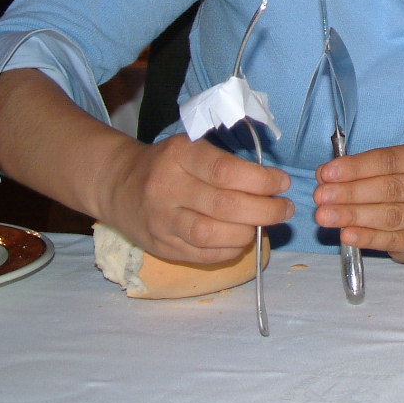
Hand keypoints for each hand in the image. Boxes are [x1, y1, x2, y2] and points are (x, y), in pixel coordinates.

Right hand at [0, 68, 292, 265]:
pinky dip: (230, 251)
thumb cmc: (169, 163)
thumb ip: (226, 161)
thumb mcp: (191, 147)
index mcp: (179, 155)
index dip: (261, 180)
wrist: (118, 184)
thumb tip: (272, 183)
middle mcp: (167, 187)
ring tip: (265, 225)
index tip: (282, 183)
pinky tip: (243, 241)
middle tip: (285, 209)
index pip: (227, 171)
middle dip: (265, 210)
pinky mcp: (160, 245)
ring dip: (248, 233)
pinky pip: (202, 255)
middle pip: (224, 206)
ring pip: (212, 235)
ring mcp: (161, 220)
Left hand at [313, 141, 403, 263]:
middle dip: (350, 192)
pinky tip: (346, 234)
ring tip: (325, 216)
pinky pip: (391, 240)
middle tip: (321, 196)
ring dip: (353, 215)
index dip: (356, 167)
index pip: (389, 160)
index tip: (327, 173)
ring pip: (389, 215)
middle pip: (389, 188)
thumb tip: (326, 175)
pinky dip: (366, 237)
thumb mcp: (392, 169)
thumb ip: (363, 169)